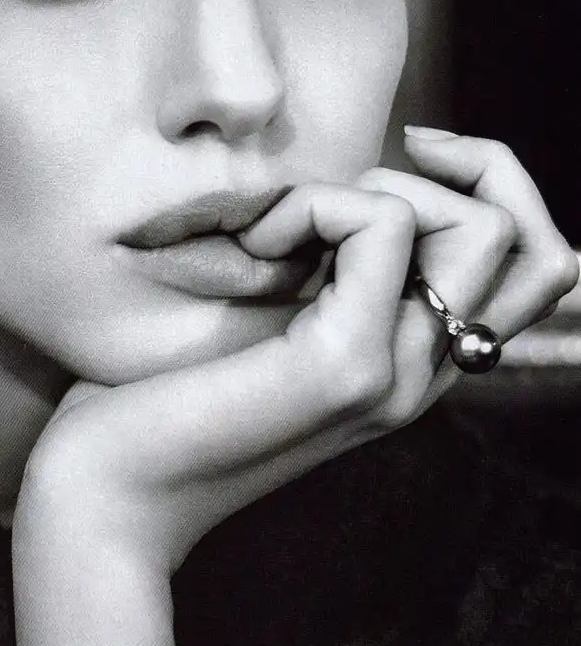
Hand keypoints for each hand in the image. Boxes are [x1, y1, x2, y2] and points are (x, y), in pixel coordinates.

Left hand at [13, 131, 576, 645]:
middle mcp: (426, 374)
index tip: (412, 155)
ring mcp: (395, 375)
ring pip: (479, 229)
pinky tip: (251, 246)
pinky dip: (316, 204)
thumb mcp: (272, 316)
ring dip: (375, 189)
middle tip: (347, 190)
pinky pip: (381, 227)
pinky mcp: (343, 366)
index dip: (499, 185)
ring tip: (284, 230)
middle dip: (470, 169)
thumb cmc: (165, 393)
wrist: (108, 490)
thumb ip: (333, 270)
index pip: (543, 267)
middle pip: (543, 246)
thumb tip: (358, 186)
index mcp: (414, 361)